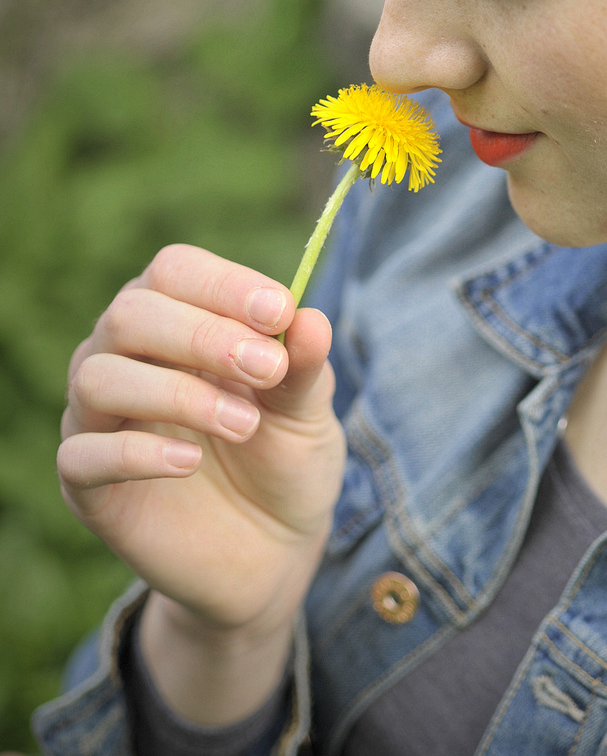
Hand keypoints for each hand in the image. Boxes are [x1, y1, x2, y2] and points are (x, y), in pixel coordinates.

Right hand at [58, 245, 345, 634]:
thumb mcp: (309, 412)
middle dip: (203, 335)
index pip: (175, 271)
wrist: (274, 552)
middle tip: (267, 370)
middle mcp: (125, 357)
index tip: (279, 312)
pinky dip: (135, 453)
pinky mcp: (87, 485)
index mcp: (176, 319)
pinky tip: (188, 463)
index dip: (224, 285)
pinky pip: (81, 455)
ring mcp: (99, 420)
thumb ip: (304, 366)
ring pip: (97, 377)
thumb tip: (308, 317)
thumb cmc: (284, 459)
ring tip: (245, 426)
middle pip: (130, 313)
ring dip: (177, 394)